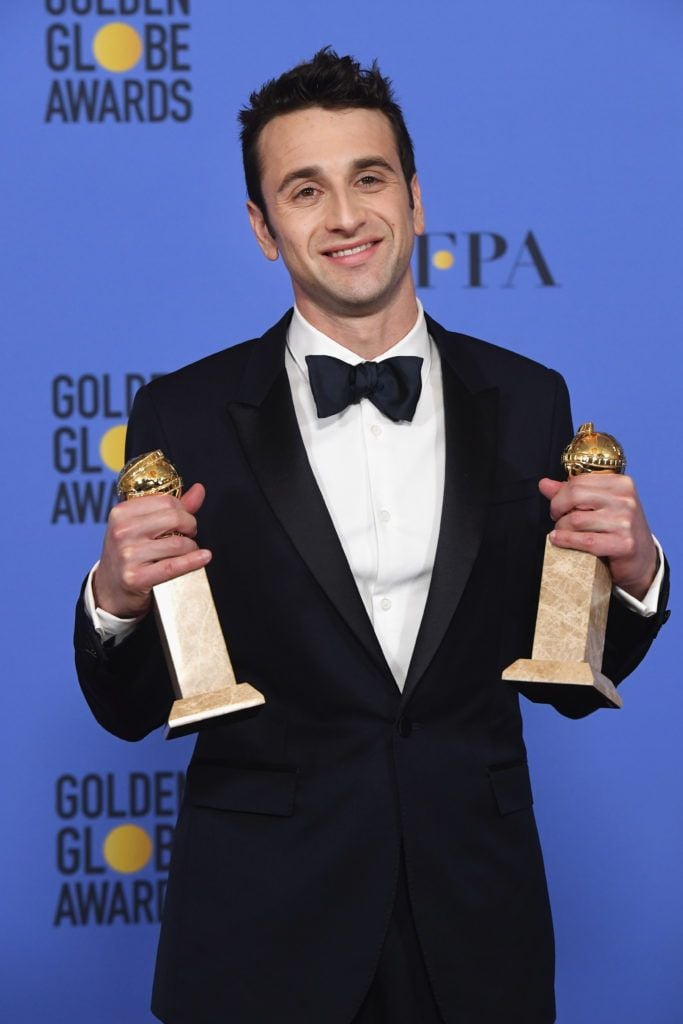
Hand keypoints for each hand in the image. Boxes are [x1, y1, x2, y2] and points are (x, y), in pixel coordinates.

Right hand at [92, 482, 211, 618]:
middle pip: (174, 518)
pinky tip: (203, 557)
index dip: (183, 510)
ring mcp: (127, 555)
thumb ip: (170, 508)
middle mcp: (122, 532)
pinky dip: (193, 561)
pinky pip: (174, 566)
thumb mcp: (140, 526)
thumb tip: (199, 489)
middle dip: (190, 526)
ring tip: (187, 551)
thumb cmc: (128, 553)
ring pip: (178, 543)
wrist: (109, 589)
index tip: (184, 519)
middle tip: (189, 534)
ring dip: (191, 547)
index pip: (166, 501)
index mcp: (121, 513)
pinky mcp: (136, 577)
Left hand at [538, 474, 657, 600]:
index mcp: (621, 483)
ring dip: (562, 528)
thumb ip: (572, 493)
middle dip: (558, 508)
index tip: (559, 507)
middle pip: (574, 495)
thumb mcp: (599, 506)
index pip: (578, 481)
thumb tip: (544, 484)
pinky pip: (585, 540)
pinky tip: (558, 540)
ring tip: (563, 533)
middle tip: (557, 519)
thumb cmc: (618, 529)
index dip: (561, 495)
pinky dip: (566, 541)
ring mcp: (626, 522)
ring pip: (576, 520)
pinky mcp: (624, 544)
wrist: (642, 560)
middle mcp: (625, 500)